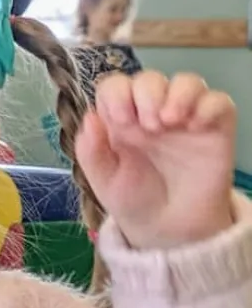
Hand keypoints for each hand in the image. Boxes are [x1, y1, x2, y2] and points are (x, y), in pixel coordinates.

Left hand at [75, 71, 236, 250]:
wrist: (168, 228)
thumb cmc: (133, 199)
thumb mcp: (103, 180)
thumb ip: (91, 150)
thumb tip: (89, 117)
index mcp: (121, 119)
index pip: (115, 86)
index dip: (116, 93)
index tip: (119, 119)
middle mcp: (152, 111)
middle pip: (150, 79)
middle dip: (146, 94)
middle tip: (147, 126)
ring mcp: (184, 118)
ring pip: (187, 82)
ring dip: (177, 94)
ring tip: (169, 122)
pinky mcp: (214, 129)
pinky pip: (218, 102)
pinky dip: (208, 106)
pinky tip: (195, 127)